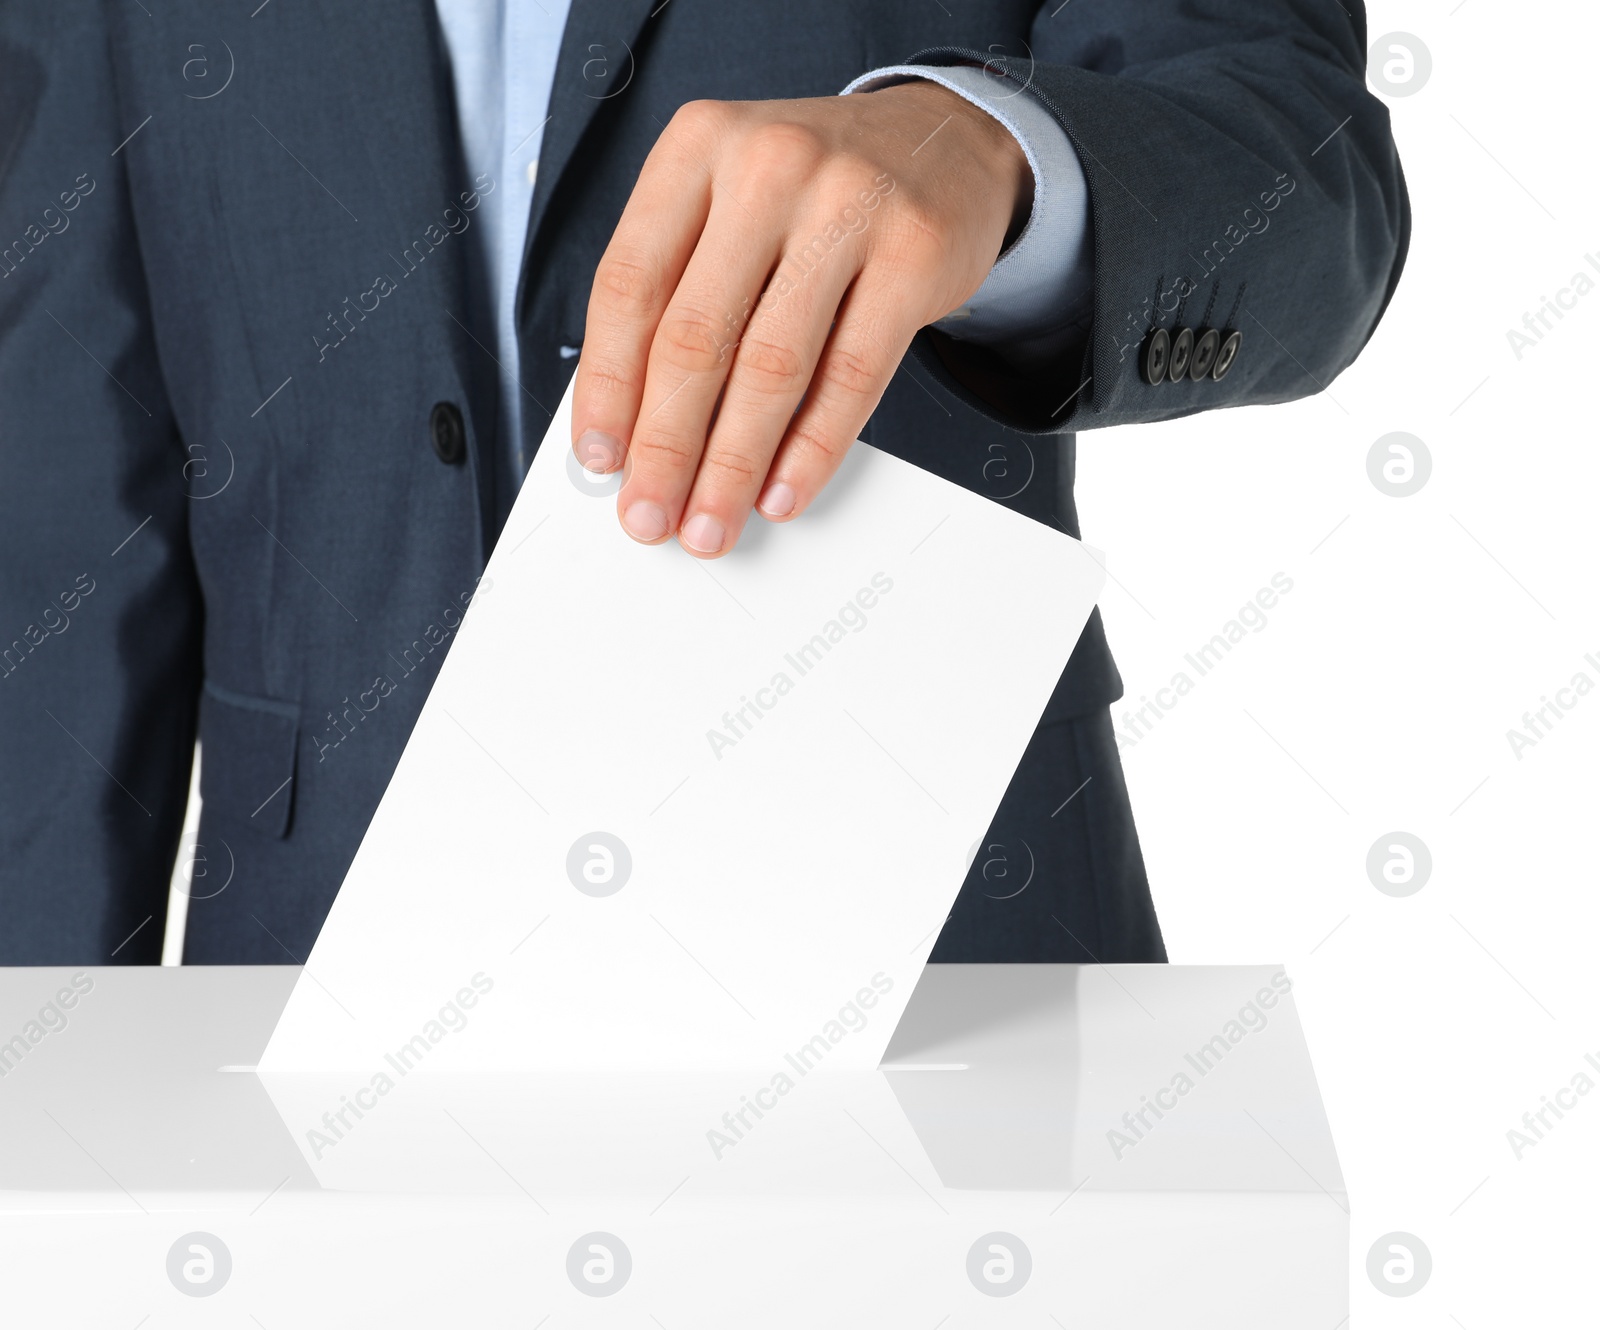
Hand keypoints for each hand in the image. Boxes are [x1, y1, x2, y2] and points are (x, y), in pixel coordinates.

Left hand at [571, 80, 1030, 556]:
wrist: (941, 140)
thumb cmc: (814, 191)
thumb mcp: (728, 205)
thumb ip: (678, 292)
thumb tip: (633, 427)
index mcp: (696, 146)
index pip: (628, 285)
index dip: (606, 386)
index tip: (599, 457)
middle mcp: (765, 165)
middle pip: (695, 336)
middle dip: (666, 446)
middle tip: (651, 513)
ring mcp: (846, 204)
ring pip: (771, 366)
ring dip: (733, 464)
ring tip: (712, 519)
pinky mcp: (913, 252)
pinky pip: (852, 376)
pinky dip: (811, 450)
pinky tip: (782, 491)